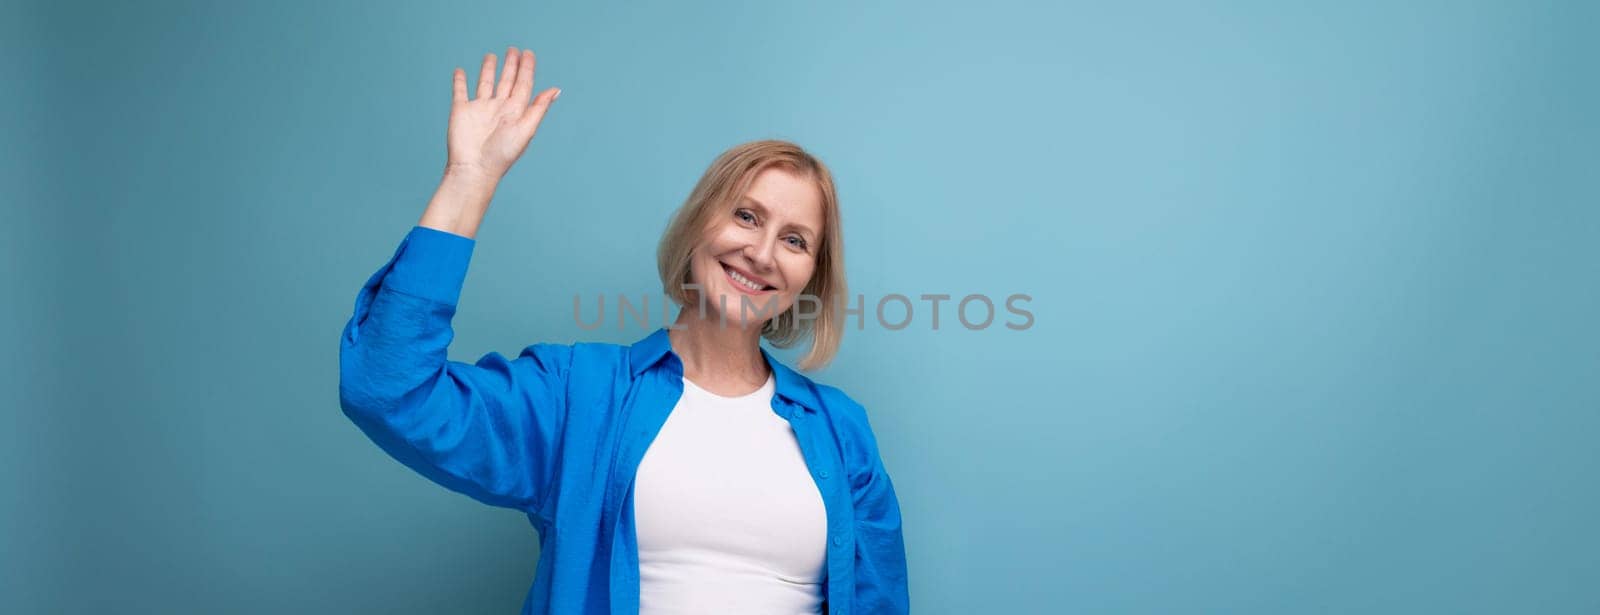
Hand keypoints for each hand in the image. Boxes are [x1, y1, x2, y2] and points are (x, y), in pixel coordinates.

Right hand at [444, 45, 559, 183]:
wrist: (474, 169)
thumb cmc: (502, 154)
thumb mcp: (526, 129)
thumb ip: (539, 108)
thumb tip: (556, 89)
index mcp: (516, 112)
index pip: (524, 85)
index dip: (527, 69)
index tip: (528, 53)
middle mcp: (499, 108)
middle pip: (507, 81)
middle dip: (511, 66)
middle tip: (514, 50)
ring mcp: (479, 109)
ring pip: (486, 83)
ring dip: (489, 70)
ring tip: (492, 56)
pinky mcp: (460, 111)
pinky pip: (460, 91)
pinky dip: (459, 81)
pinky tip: (460, 71)